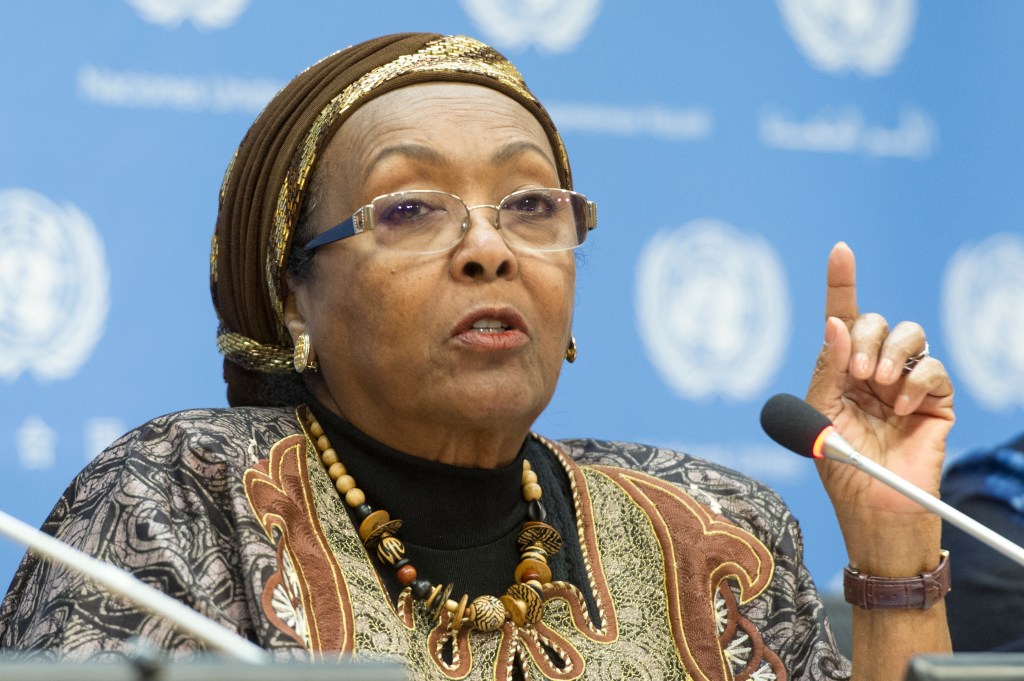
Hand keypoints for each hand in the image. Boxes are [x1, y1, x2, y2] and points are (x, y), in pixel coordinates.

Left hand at [805, 242, 953, 574]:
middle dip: (865, 337)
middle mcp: (873, 368)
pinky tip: (903, 404)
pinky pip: (933, 368)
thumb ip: (828, 369)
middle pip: (875, 320)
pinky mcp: (936, 399)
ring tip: (880, 386)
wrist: (874, 506)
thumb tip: (835, 324)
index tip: (840, 250)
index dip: (841, 282)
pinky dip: (917, 380)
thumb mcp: (821, 414)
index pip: (843, 316)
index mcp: (841, 369)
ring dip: (891, 353)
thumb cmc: (841, 465)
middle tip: (858, 373)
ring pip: (909, 333)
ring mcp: (906, 382)